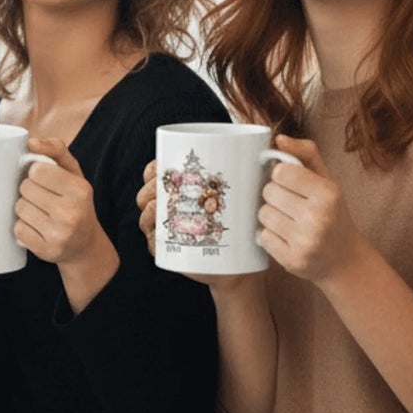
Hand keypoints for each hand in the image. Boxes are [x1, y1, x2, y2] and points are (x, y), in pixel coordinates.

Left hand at [14, 139, 109, 267]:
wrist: (85, 245)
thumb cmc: (75, 202)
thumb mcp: (73, 172)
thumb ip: (55, 149)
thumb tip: (31, 143)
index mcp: (80, 190)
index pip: (36, 170)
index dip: (36, 173)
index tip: (45, 180)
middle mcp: (72, 213)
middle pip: (25, 189)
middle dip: (29, 191)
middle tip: (42, 199)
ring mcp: (59, 235)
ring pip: (19, 208)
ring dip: (24, 209)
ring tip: (40, 213)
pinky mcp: (46, 251)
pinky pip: (18, 230)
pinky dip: (23, 228)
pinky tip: (38, 228)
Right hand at [138, 160, 246, 287]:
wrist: (240, 266)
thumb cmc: (240, 227)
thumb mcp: (240, 197)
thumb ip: (246, 173)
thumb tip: (267, 146)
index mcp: (177, 193)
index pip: (154, 174)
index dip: (153, 169)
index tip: (164, 166)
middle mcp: (165, 210)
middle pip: (146, 194)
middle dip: (151, 187)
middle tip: (165, 187)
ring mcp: (164, 231)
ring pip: (145, 216)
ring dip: (150, 208)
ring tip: (161, 205)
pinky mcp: (167, 253)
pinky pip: (152, 242)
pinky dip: (152, 234)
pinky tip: (160, 229)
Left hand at [258, 135, 366, 285]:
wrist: (346, 260)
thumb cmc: (333, 214)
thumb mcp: (327, 181)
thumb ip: (306, 154)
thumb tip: (279, 139)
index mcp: (328, 194)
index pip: (281, 171)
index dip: (281, 176)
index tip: (292, 184)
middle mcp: (318, 218)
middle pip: (268, 192)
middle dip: (275, 196)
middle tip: (292, 206)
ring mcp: (305, 242)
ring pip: (262, 214)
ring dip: (271, 216)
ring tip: (290, 222)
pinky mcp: (292, 261)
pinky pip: (262, 237)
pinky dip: (270, 236)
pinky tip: (287, 238)